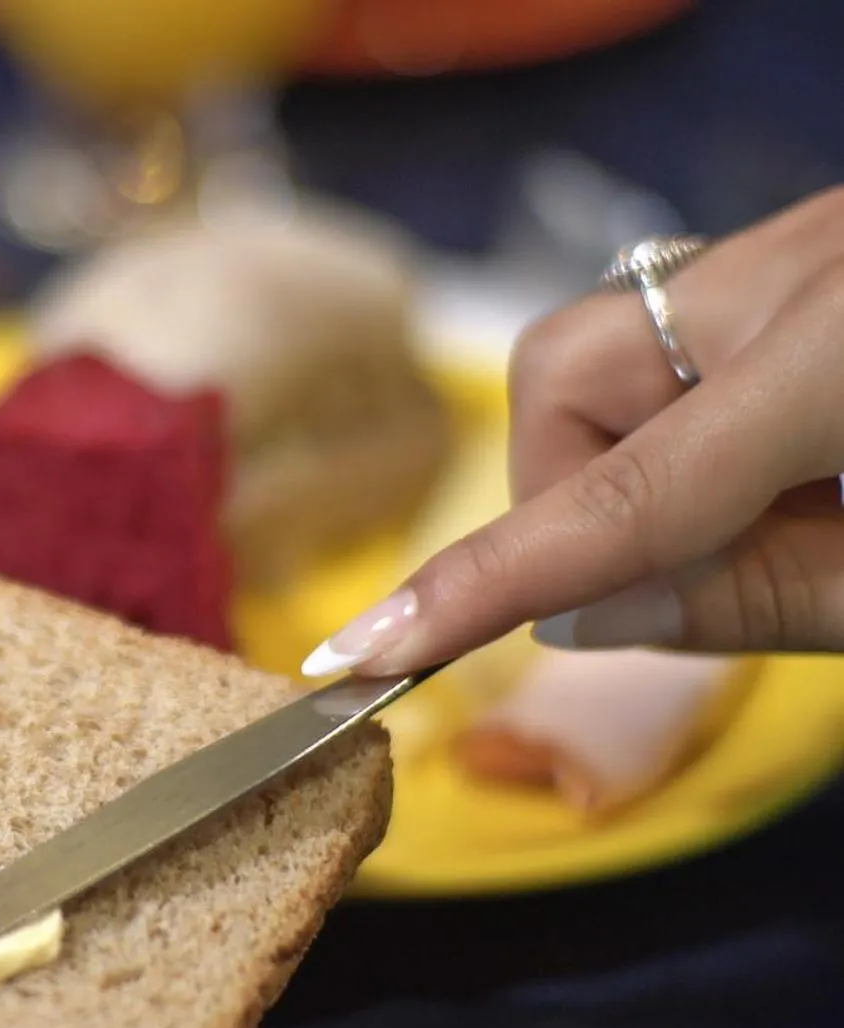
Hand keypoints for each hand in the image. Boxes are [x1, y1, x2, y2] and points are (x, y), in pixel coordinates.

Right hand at [302, 186, 843, 676]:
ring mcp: (785, 246)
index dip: (482, 583)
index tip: (364, 648)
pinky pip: (668, 335)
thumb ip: (764, 601)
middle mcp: (787, 272)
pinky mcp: (790, 253)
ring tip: (760, 508)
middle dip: (578, 496)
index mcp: (840, 355)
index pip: (617, 498)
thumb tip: (583, 620)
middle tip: (695, 571)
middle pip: (560, 379)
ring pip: (597, 349)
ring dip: (623, 454)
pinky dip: (682, 420)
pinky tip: (782, 459)